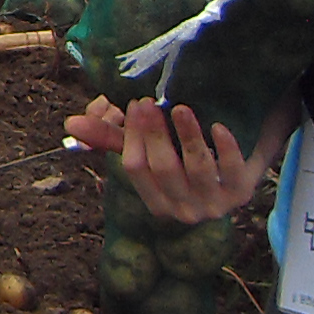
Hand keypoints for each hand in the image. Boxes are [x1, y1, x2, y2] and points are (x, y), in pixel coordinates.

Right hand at [69, 94, 265, 223]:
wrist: (239, 172)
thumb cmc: (186, 161)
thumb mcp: (152, 154)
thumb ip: (114, 139)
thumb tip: (70, 124)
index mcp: (157, 204)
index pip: (135, 168)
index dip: (132, 135)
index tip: (134, 105)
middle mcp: (185, 211)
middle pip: (164, 168)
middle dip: (155, 132)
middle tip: (150, 102)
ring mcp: (215, 204)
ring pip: (197, 167)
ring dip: (187, 135)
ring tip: (180, 108)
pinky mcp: (243, 192)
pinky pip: (231, 169)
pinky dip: (224, 147)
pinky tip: (217, 126)